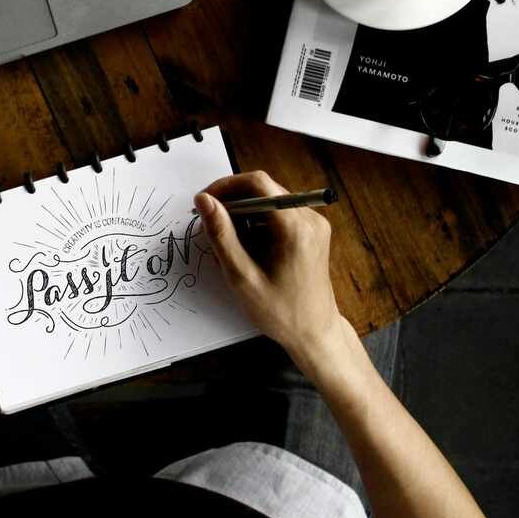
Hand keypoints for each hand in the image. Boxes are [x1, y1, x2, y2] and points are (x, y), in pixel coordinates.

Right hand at [195, 171, 352, 377]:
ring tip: (230, 247)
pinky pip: (279, 214)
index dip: (226, 186)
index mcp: (295, 228)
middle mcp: (310, 218)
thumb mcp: (242, 276)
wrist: (314, 333)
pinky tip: (248, 250)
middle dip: (233, 203)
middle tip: (211, 227)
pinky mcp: (312, 231)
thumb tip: (203, 200)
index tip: (205, 203)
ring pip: (269, 201)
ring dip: (244, 216)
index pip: (258, 183)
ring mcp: (314, 224)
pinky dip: (258, 225)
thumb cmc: (280, 312)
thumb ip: (221, 235)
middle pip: (264, 190)